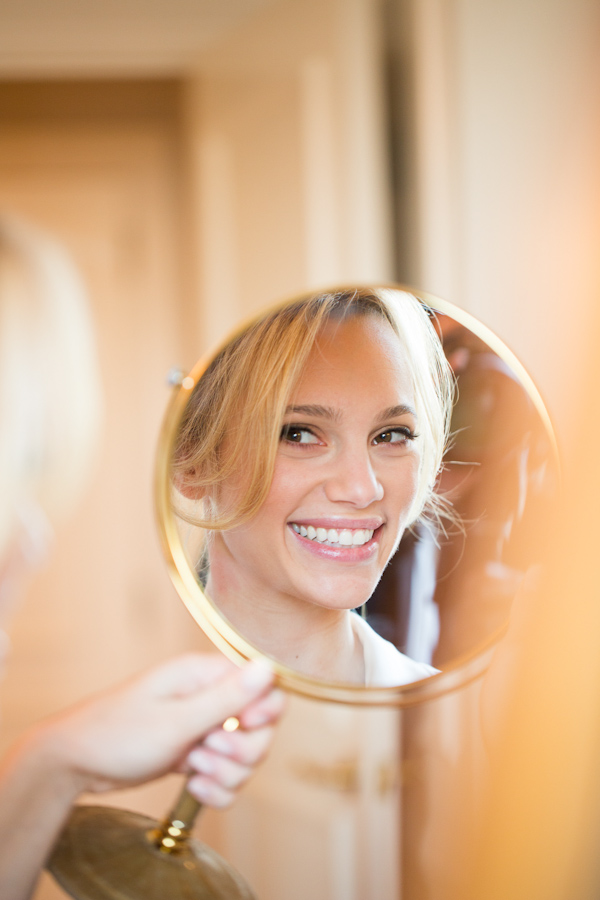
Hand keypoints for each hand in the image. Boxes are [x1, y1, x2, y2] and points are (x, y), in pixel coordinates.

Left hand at [34, 654, 283, 806]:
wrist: (76, 763)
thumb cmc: (118, 733)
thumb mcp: (177, 719)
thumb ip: (227, 697)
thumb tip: (268, 666)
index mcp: (206, 675)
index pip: (266, 688)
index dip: (263, 714)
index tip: (242, 727)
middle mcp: (209, 697)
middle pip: (262, 729)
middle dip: (242, 751)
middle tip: (207, 751)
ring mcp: (203, 727)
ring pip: (245, 757)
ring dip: (227, 772)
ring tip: (192, 768)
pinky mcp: (195, 753)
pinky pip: (227, 775)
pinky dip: (217, 787)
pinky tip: (193, 786)